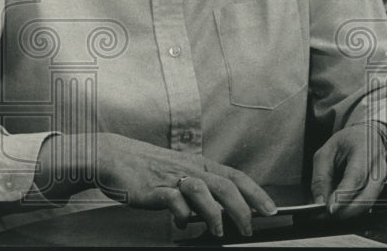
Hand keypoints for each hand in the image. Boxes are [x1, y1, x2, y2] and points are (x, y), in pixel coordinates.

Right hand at [87, 133, 275, 236]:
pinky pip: (172, 200)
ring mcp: (173, 178)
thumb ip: (200, 190)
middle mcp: (192, 169)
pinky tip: (183, 223)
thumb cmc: (149, 168)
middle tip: (251, 227)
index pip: (236, 177)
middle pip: (226, 186)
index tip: (270, 209)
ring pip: (203, 191)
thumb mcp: (181, 174)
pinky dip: (181, 213)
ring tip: (220, 230)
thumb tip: (219, 211)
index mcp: (201, 165)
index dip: (256, 193)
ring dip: (215, 212)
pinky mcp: (153, 188)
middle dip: (243, 207)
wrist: (115, 157)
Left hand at [310, 122, 386, 218]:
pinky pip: (367, 204)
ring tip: (327, 212)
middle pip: (366, 196)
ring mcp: (384, 178)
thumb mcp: (326, 152)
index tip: (330, 209)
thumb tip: (320, 202)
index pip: (356, 176)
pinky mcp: (381, 188)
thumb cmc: (347, 142)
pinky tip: (338, 208)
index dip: (343, 195)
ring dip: (347, 213)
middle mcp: (379, 165)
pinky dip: (351, 210)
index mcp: (365, 149)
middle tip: (324, 215)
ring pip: (368, 204)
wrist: (366, 136)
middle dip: (344, 211)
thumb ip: (321, 177)